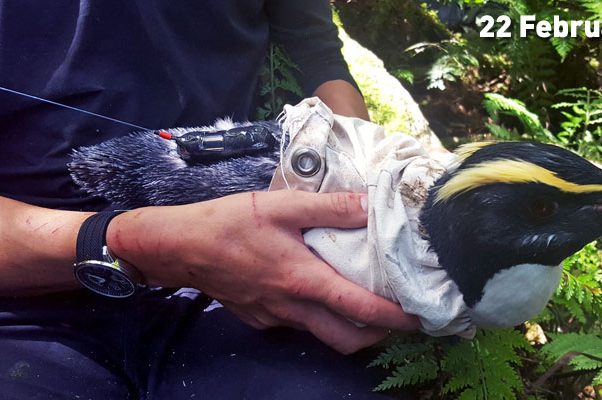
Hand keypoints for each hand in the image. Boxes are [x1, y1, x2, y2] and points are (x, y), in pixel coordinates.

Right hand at [108, 191, 420, 353]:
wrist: (178, 248)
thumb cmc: (227, 223)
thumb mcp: (280, 205)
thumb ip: (329, 206)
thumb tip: (371, 203)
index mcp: (303, 280)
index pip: (361, 309)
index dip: (396, 318)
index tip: (423, 318)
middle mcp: (293, 307)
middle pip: (348, 340)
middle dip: (379, 335)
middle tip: (398, 315)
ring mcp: (275, 317)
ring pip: (323, 335)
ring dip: (350, 327)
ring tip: (365, 302)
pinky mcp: (261, 318)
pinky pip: (298, 324)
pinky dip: (318, 315)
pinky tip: (316, 289)